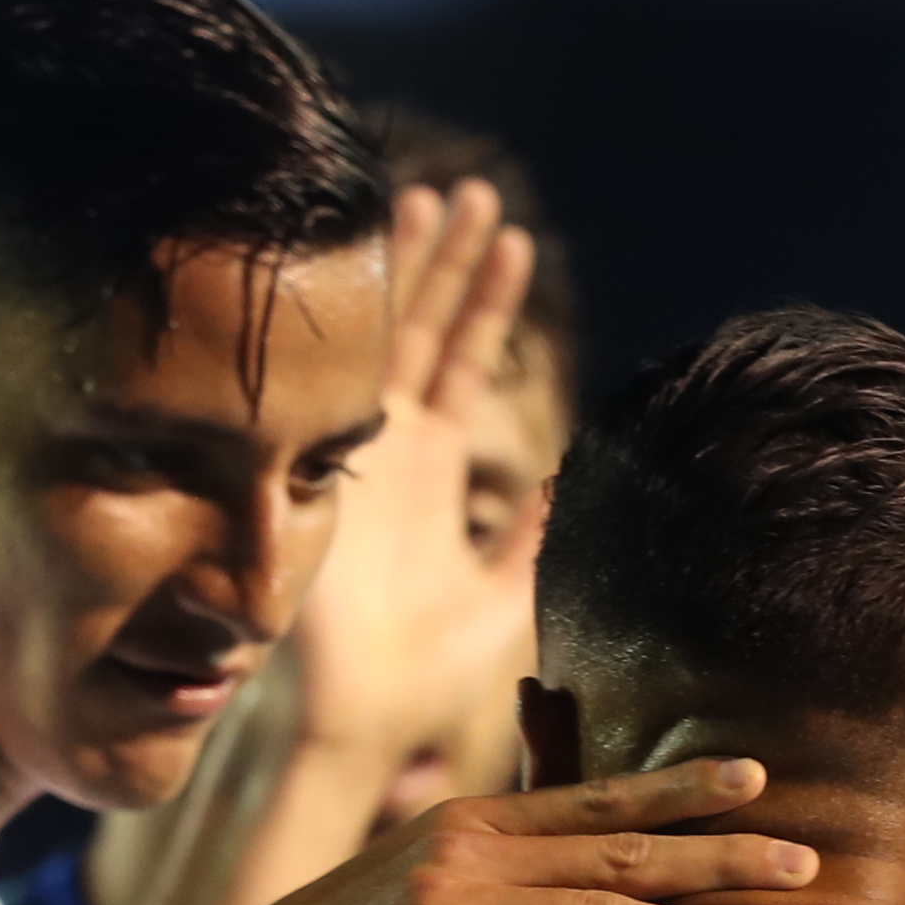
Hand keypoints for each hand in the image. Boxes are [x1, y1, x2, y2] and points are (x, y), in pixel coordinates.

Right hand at [122, 767, 814, 904]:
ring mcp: (454, 896)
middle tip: (807, 856)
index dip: (682, 788)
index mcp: (476, 822)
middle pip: (622, 844)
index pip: (599, 799)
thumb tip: (579, 873)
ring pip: (600, 899)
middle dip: (721, 850)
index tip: (758, 776)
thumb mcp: (419, 889)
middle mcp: (473, 845)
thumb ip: (501, 872)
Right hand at [283, 177, 554, 800]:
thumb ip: (537, 536)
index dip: (486, 302)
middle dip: (444, 260)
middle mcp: (388, 447)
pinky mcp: (326, 463)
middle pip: (421, 329)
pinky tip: (376, 252)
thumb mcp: (504, 595)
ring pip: (386, 333)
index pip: (464, 362)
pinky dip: (366, 313)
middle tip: (469, 190)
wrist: (361, 715)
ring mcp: (352, 448)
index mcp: (430, 472)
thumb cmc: (426, 676)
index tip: (511, 237)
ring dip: (410, 266)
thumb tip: (579, 480)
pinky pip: (352, 372)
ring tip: (434, 194)